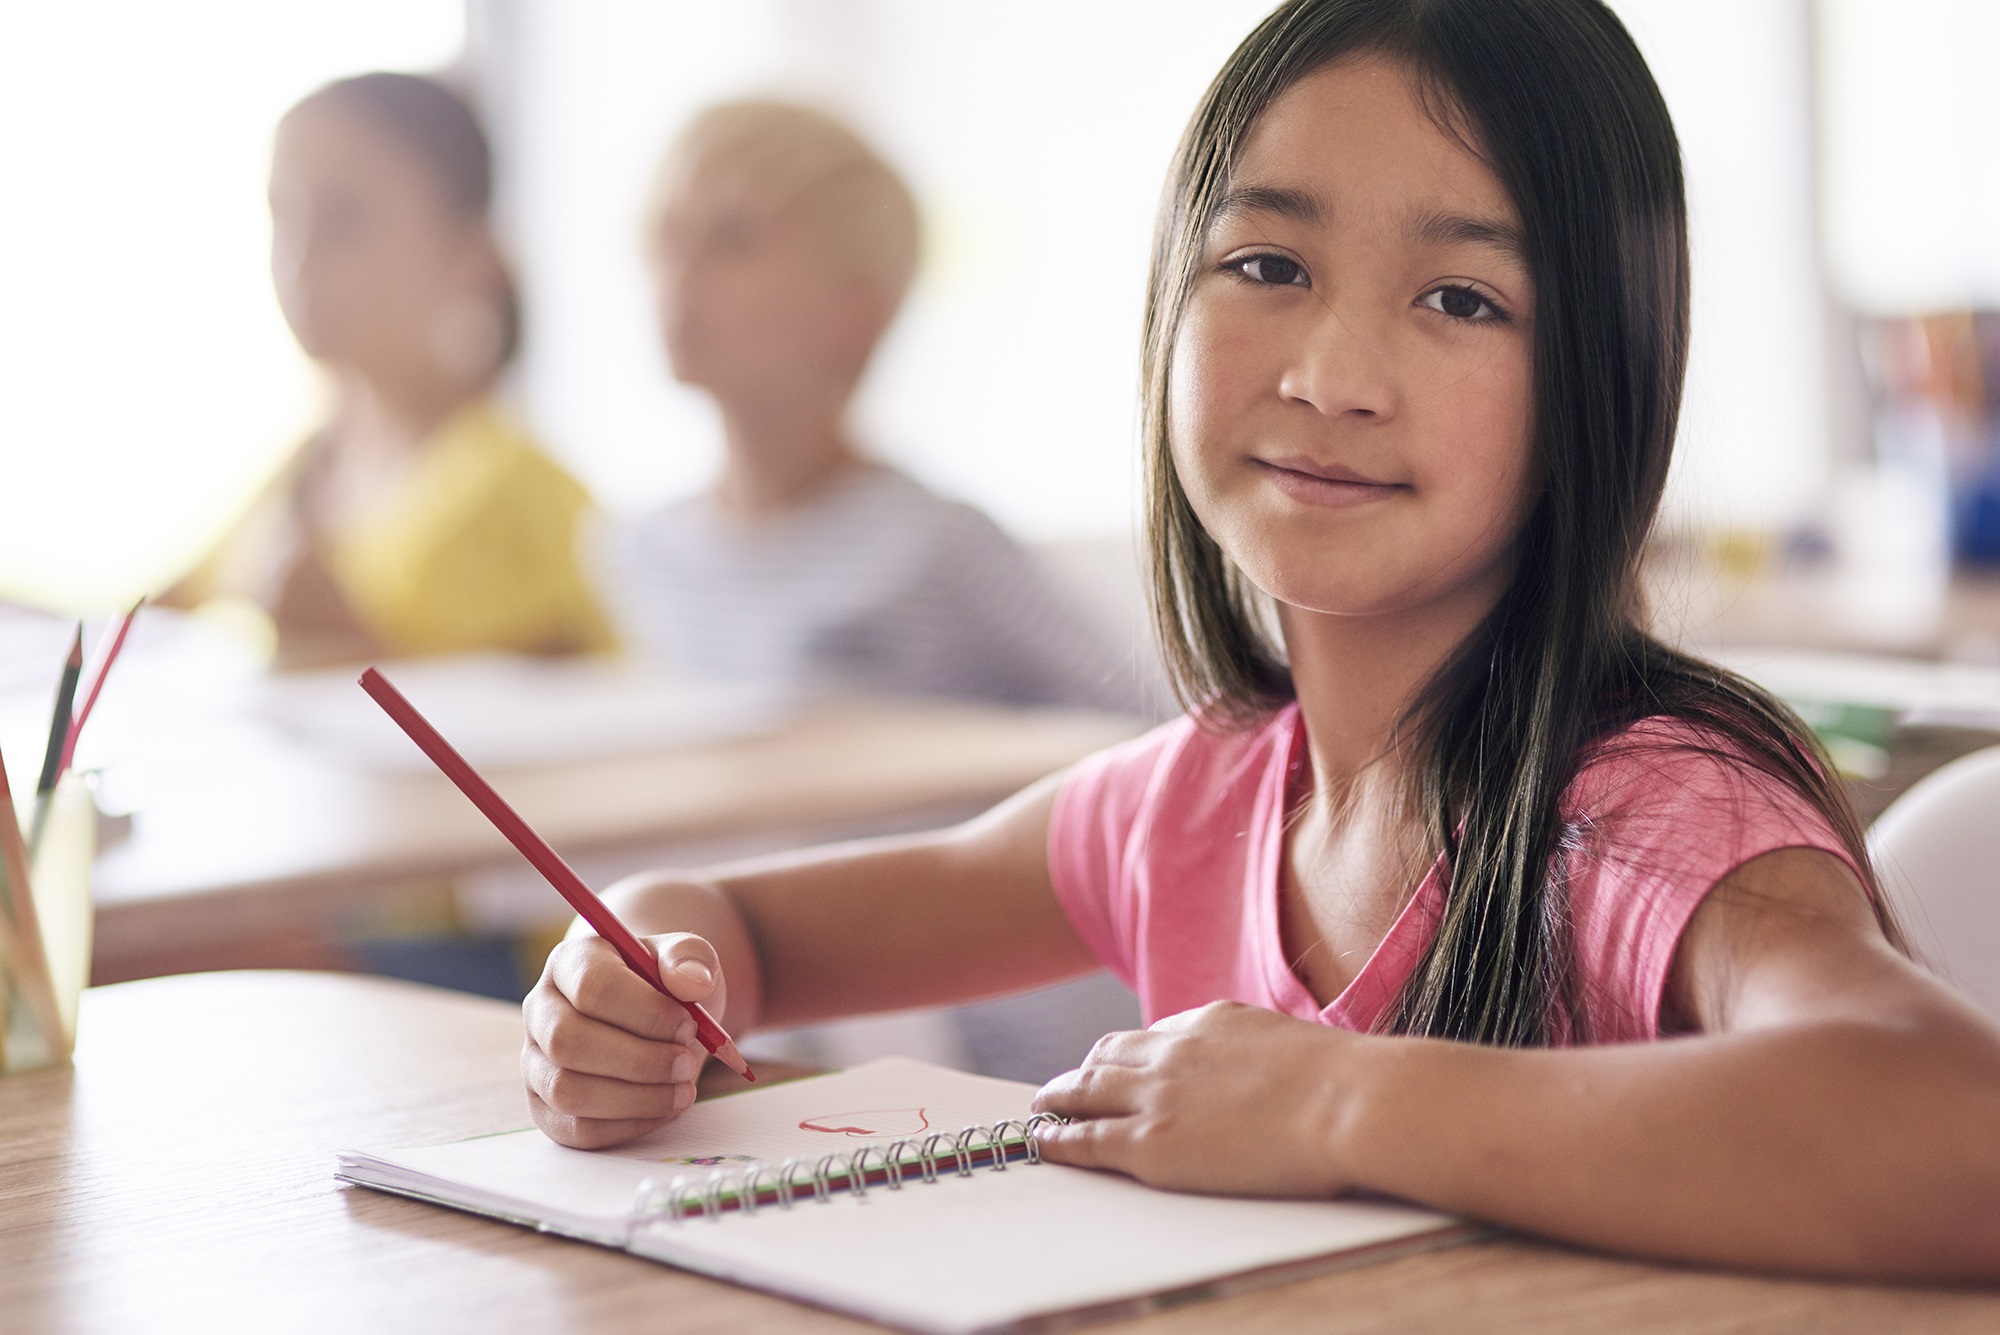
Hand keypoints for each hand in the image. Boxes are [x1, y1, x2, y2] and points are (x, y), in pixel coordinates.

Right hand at [522, 931, 724, 1148]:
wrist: (658, 1021)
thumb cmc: (667, 987)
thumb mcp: (686, 958)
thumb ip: (690, 957)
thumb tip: (692, 982)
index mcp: (570, 961)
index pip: (591, 986)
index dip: (645, 1011)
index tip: (690, 1026)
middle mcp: (541, 1009)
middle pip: (567, 1041)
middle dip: (639, 1060)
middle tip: (687, 1064)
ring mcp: (536, 1061)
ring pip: (566, 1090)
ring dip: (635, 1098)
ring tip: (683, 1090)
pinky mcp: (546, 1106)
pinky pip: (575, 1129)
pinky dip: (626, 1126)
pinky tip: (663, 1109)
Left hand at [1031, 1000, 1361, 1197]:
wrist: (1351, 1102)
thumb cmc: (1348, 1085)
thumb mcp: (1296, 1045)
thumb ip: (1264, 1054)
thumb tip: (1270, 1071)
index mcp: (1211, 1021)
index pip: (1153, 1035)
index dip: (1130, 1055)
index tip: (1117, 1064)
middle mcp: (1173, 1050)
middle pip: (1107, 1056)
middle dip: (1084, 1071)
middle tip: (1065, 1085)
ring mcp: (1157, 1096)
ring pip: (1085, 1091)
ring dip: (1059, 1098)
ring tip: (1042, 1109)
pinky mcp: (1151, 1144)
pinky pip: (1086, 1140)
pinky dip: (1057, 1139)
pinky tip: (1042, 1140)